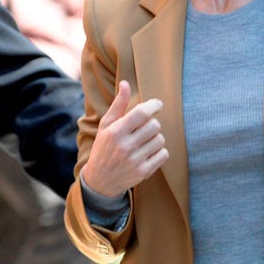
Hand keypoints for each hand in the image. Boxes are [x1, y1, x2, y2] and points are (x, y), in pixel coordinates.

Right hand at [81, 81, 167, 199]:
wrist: (100, 181)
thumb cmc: (104, 147)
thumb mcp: (106, 125)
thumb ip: (118, 104)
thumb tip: (125, 83)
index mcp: (115, 132)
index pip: (142, 113)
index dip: (154, 105)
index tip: (157, 104)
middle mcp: (125, 146)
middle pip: (154, 126)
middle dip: (152, 123)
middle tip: (145, 127)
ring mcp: (135, 161)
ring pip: (160, 140)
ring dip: (156, 138)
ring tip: (145, 141)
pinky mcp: (143, 172)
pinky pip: (163, 155)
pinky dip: (159, 151)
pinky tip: (149, 152)